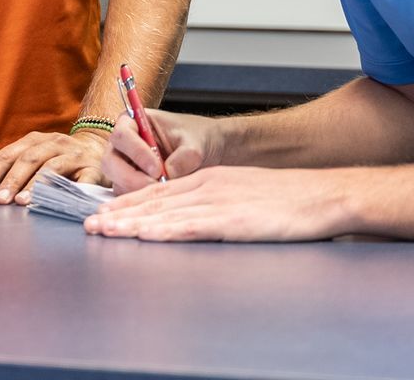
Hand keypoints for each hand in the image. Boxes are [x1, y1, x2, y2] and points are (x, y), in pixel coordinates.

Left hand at [0, 129, 108, 204]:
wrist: (97, 150)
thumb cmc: (53, 159)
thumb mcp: (23, 160)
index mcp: (33, 140)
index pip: (6, 156)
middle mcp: (54, 143)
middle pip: (29, 159)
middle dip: (12, 180)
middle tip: (0, 201)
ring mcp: (75, 155)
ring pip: (53, 167)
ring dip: (36, 184)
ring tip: (23, 202)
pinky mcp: (94, 169)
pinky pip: (83, 179)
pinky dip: (70, 190)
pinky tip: (59, 202)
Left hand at [84, 166, 355, 242]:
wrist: (323, 194)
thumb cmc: (289, 199)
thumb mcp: (242, 192)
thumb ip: (216, 202)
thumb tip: (192, 218)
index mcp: (209, 179)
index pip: (160, 190)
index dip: (129, 202)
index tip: (105, 213)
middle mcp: (207, 186)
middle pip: (154, 200)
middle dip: (119, 213)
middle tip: (90, 224)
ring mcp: (219, 203)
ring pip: (164, 213)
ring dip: (130, 223)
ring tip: (103, 231)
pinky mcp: (233, 221)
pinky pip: (190, 226)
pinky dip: (163, 230)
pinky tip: (144, 234)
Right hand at [103, 109, 223, 193]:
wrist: (205, 150)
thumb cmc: (195, 137)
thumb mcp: (195, 143)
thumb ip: (184, 156)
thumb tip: (169, 173)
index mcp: (133, 122)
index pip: (123, 135)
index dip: (136, 152)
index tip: (157, 168)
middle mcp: (122, 144)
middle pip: (110, 161)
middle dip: (131, 177)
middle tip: (155, 186)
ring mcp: (123, 165)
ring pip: (116, 181)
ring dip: (136, 191)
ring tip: (163, 193)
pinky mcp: (128, 184)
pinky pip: (126, 196)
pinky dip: (140, 200)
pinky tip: (160, 199)